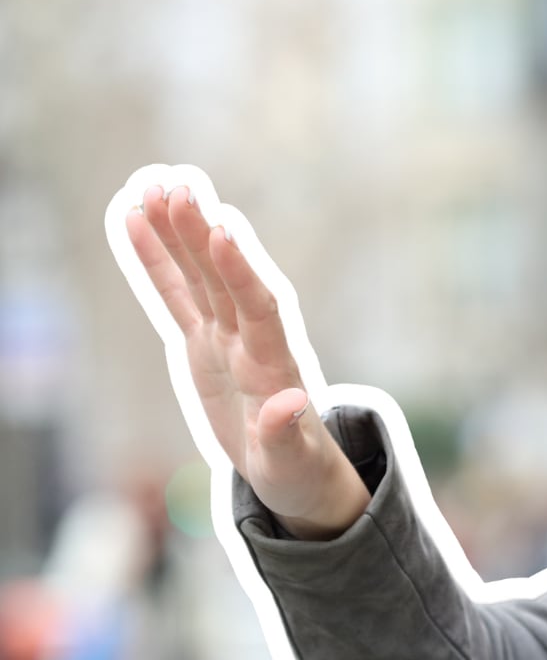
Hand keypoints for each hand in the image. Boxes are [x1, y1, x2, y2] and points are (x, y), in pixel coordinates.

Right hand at [123, 185, 369, 538]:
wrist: (294, 470)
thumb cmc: (297, 468)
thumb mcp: (291, 461)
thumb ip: (285, 433)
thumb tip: (290, 404)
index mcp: (274, 365)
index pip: (258, 308)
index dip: (241, 272)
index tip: (223, 231)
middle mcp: (250, 340)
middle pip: (223, 281)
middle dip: (201, 237)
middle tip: (178, 189)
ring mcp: (225, 337)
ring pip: (198, 278)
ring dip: (178, 235)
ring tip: (154, 188)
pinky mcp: (203, 343)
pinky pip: (175, 296)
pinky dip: (157, 261)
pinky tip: (135, 220)